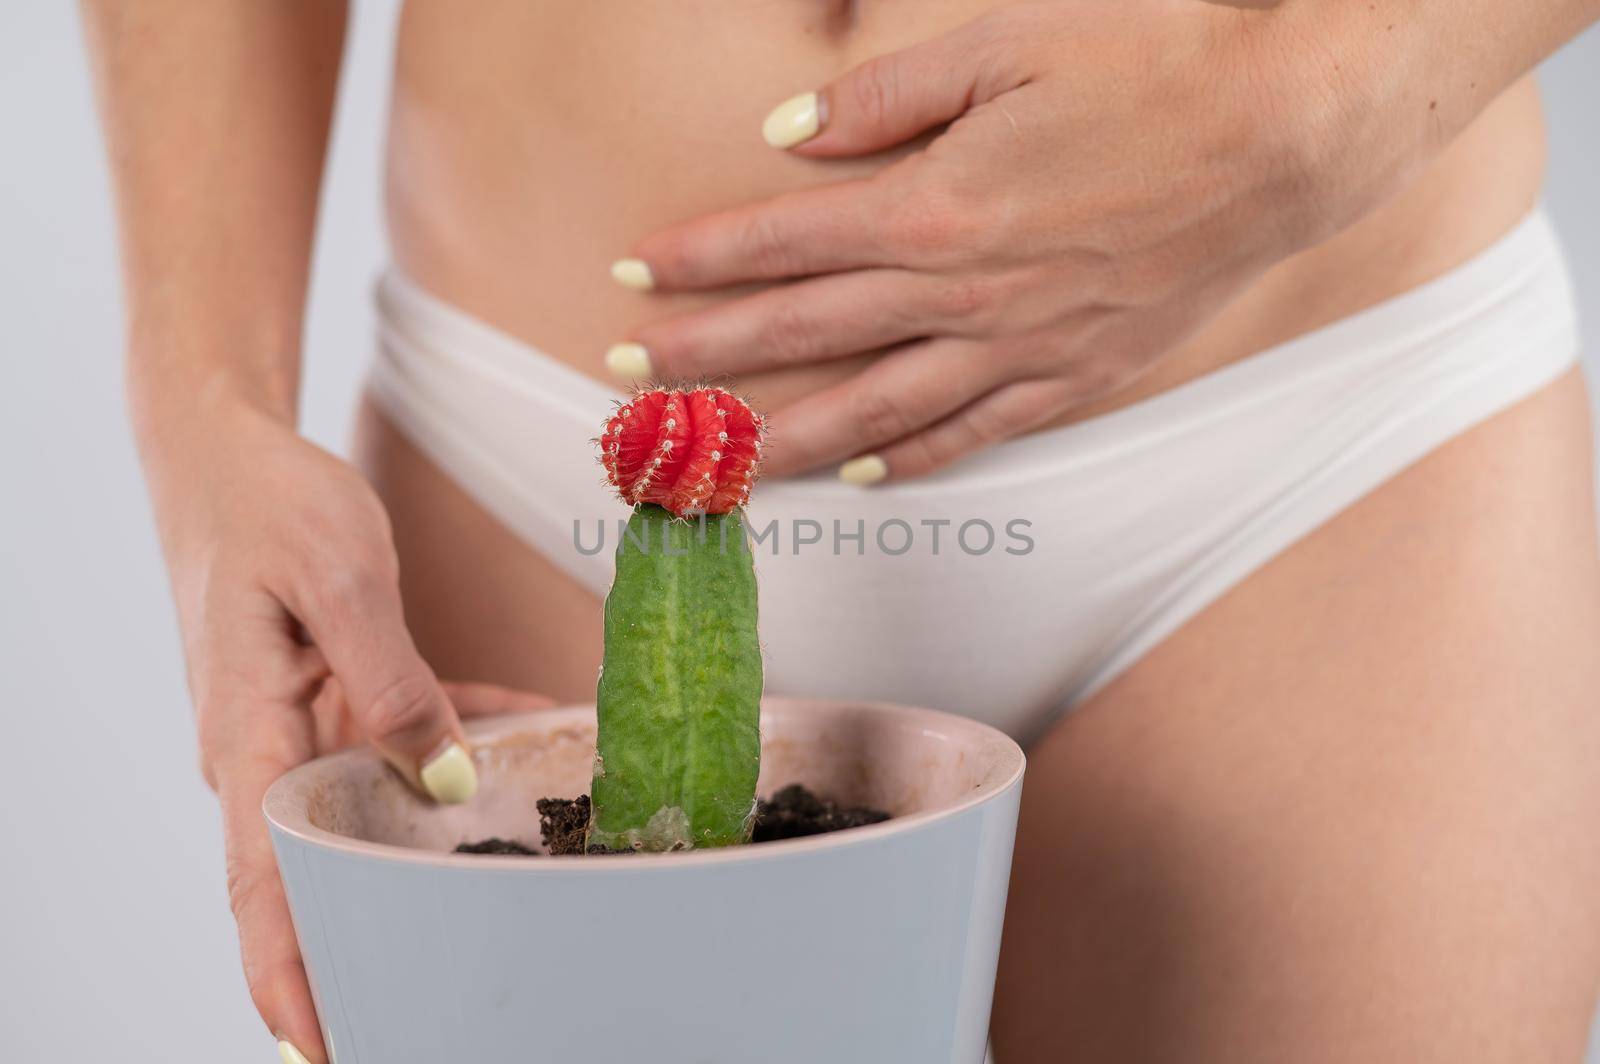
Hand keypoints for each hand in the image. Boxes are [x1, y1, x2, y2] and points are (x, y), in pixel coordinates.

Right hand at [144, 401, 551, 1062]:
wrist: (228, 454)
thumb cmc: (270, 505)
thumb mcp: (341, 578)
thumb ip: (393, 681)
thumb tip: (440, 778)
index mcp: (249, 734)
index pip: (262, 883)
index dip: (290, 973)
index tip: (319, 1046)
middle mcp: (269, 751)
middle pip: (318, 871)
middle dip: (369, 938)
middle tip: (442, 997)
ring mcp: (301, 727)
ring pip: (371, 811)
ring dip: (430, 845)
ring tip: (503, 891)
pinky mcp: (334, 697)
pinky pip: (402, 740)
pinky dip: (460, 743)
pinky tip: (526, 735)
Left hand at [618, 1, 1422, 480]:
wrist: (1280, 136)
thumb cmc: (1145, 70)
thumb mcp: (1004, 46)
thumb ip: (883, 97)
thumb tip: (786, 134)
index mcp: (935, 207)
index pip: (781, 244)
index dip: (696, 262)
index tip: (627, 279)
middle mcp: (964, 295)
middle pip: (803, 338)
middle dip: (703, 362)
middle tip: (625, 389)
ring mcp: (1018, 348)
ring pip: (871, 415)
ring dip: (778, 445)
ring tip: (710, 472)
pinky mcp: (1071, 378)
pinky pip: (969, 435)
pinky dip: (904, 462)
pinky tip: (854, 477)